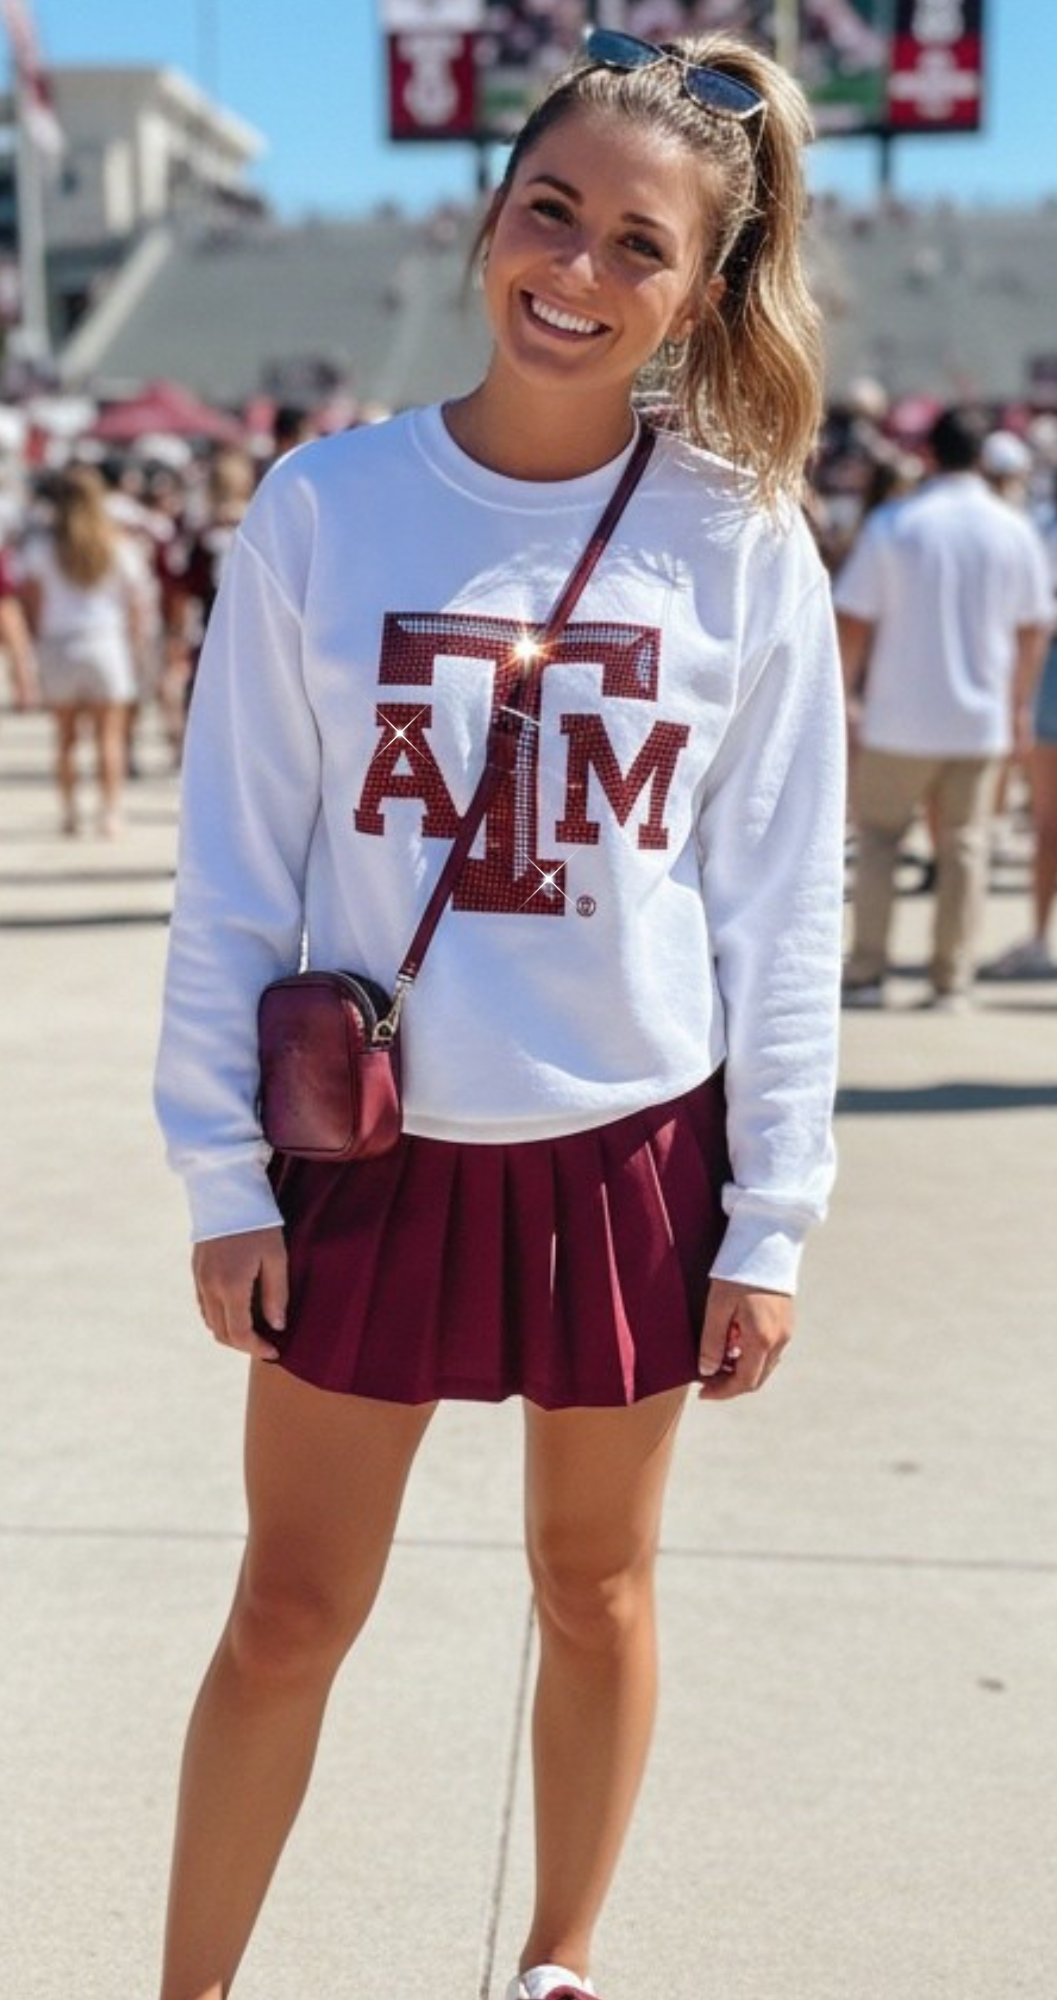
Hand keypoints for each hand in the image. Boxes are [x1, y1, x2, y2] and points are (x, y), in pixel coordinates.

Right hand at [191, 1227, 287, 1360]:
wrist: (226, 1193)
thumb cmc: (258, 1223)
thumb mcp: (276, 1257)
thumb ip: (276, 1294)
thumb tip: (277, 1326)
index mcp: (231, 1286)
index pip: (240, 1333)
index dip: (257, 1348)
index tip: (275, 1351)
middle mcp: (210, 1287)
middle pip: (222, 1333)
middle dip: (244, 1345)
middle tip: (266, 1344)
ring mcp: (199, 1279)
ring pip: (210, 1322)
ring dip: (230, 1333)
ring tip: (254, 1331)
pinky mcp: (196, 1271)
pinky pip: (204, 1306)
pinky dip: (219, 1317)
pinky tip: (237, 1312)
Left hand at [697, 1278, 793, 1400]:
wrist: (766, 1242)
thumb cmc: (737, 1271)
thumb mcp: (717, 1306)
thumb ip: (711, 1342)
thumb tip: (706, 1371)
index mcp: (762, 1339)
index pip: (744, 1382)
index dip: (722, 1392)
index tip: (702, 1392)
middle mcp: (780, 1340)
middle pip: (756, 1378)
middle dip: (731, 1383)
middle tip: (706, 1378)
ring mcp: (787, 1331)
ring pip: (764, 1365)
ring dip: (741, 1369)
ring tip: (717, 1358)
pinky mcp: (788, 1322)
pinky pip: (770, 1350)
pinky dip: (751, 1356)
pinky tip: (733, 1343)